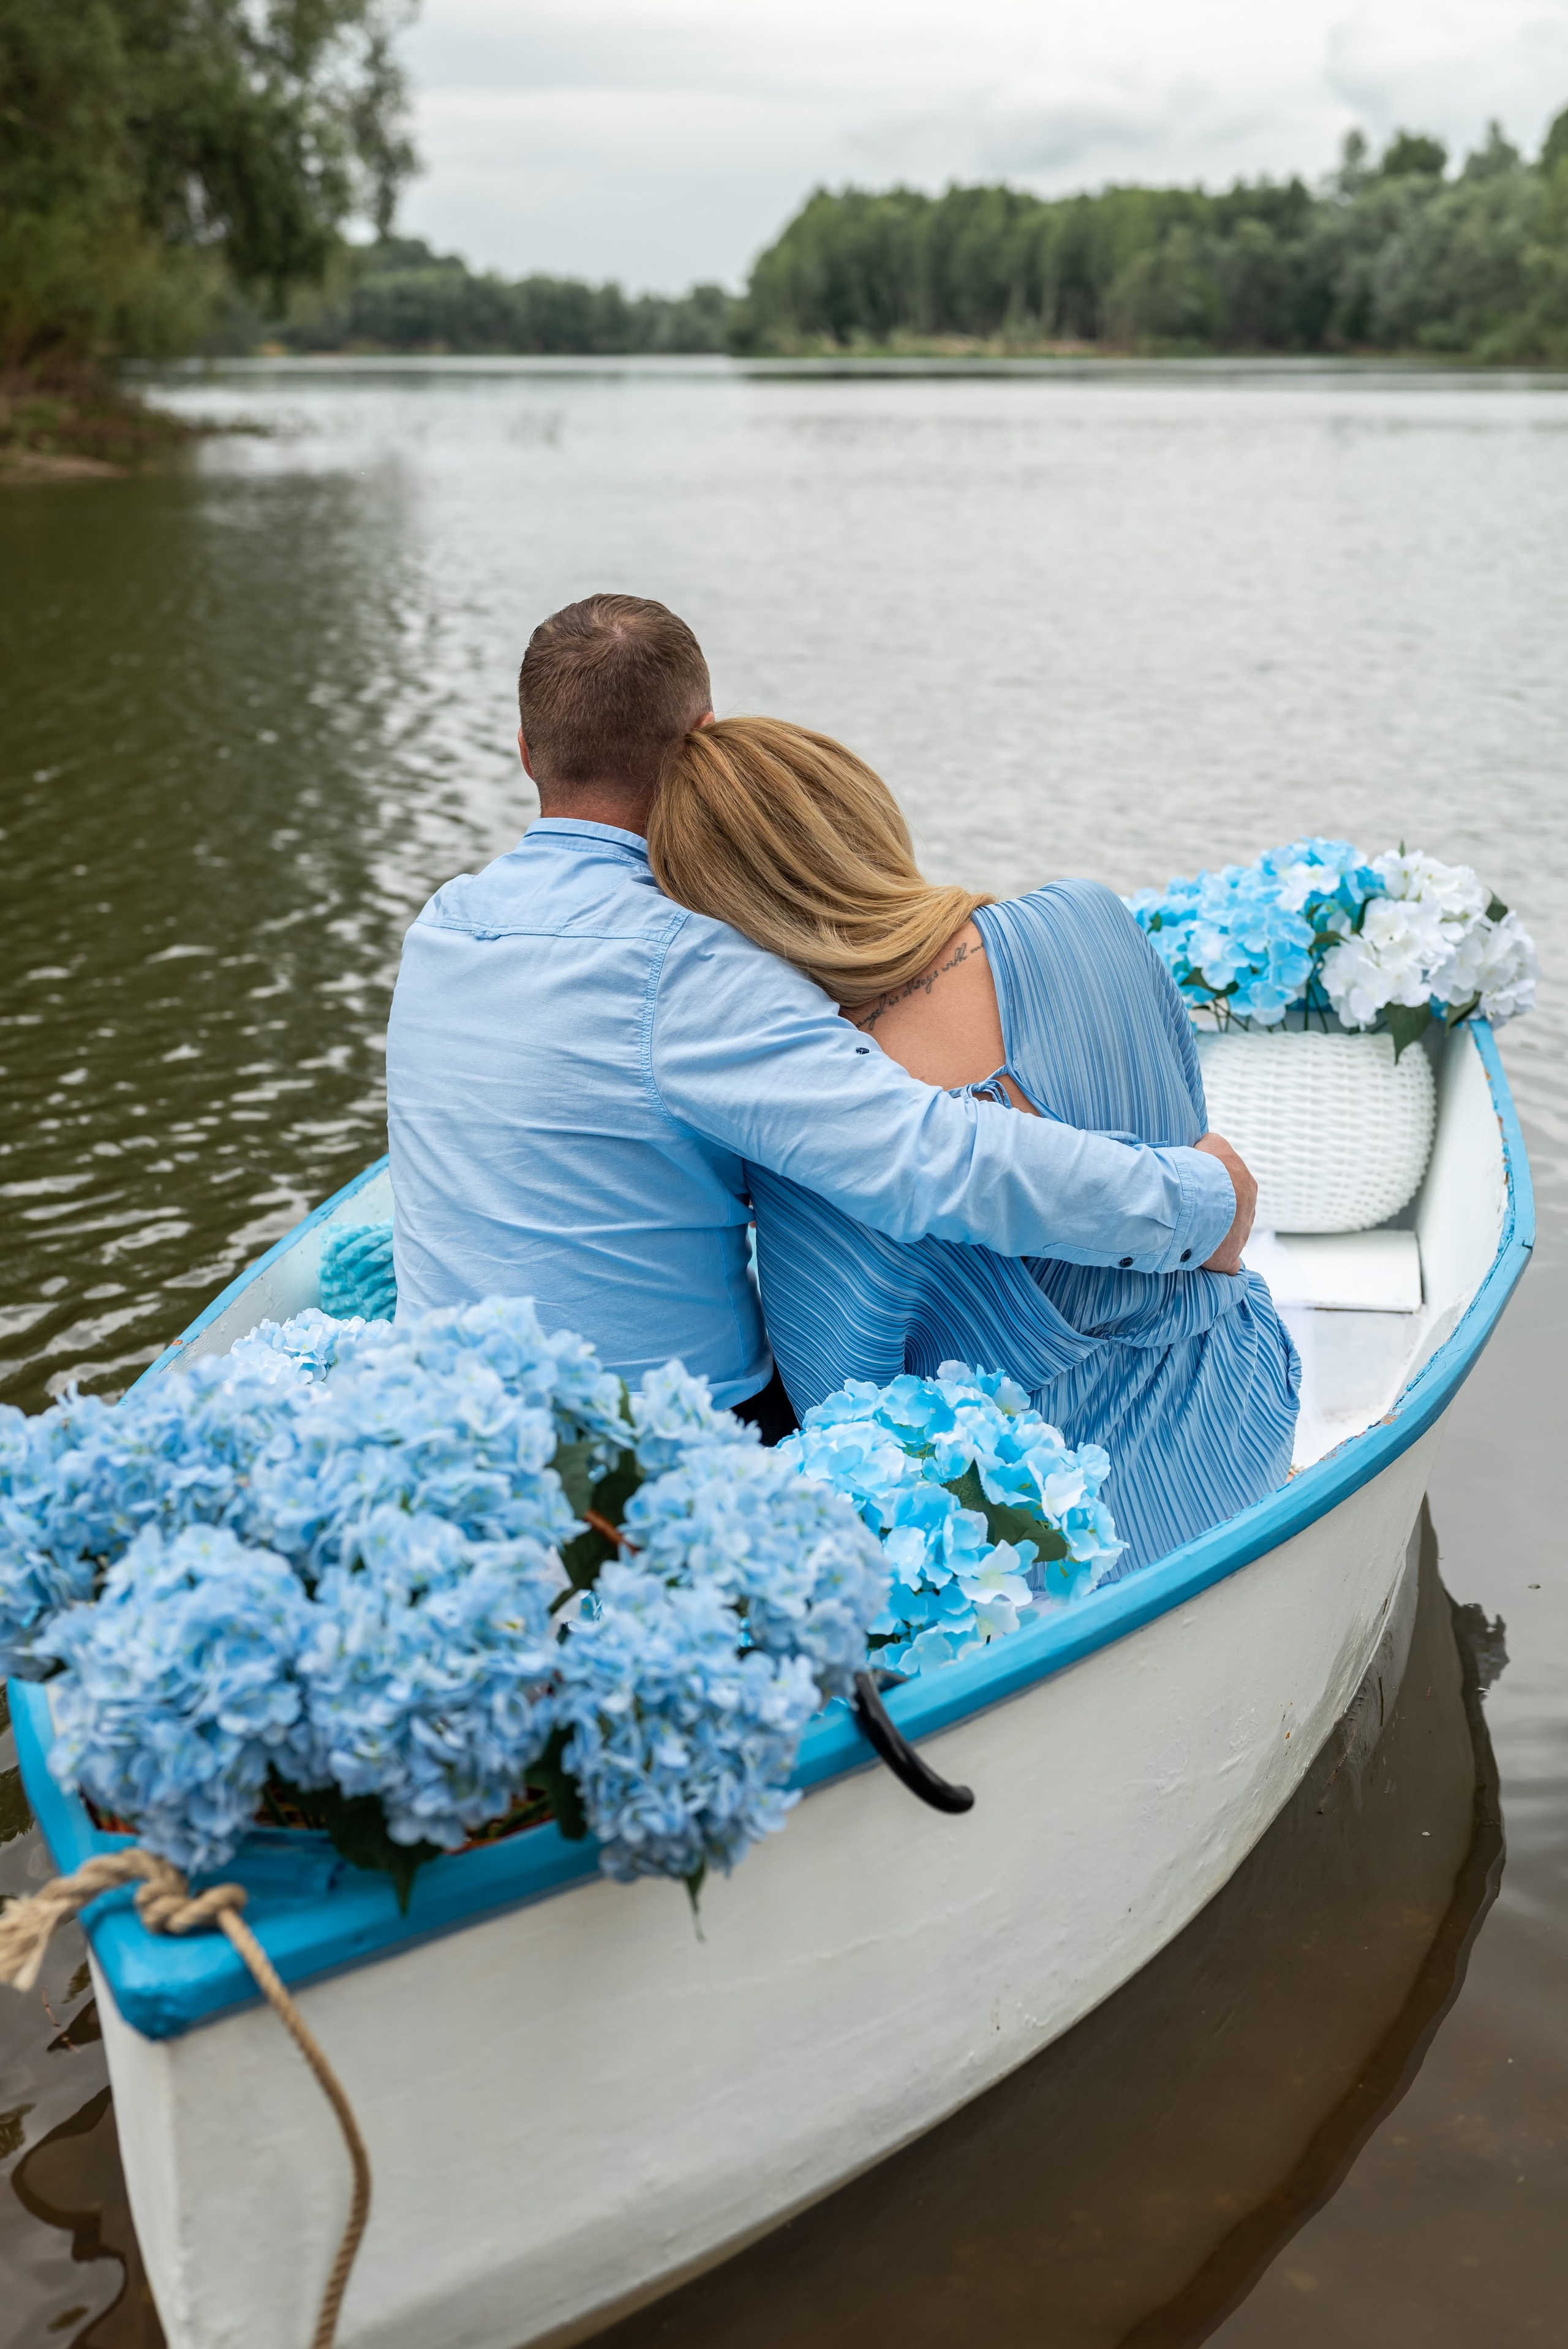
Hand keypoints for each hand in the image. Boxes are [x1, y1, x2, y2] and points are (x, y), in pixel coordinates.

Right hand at [1194, 1132, 1256, 1273]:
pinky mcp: (1227, 1258)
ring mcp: (1239, 1236)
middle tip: (1191, 1212)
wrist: (1199, 1197)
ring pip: (1228, 1237)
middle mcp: (1248, 1212)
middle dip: (1215, 1215)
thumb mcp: (1212, 1144)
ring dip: (1211, 1235)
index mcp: (1247, 1186)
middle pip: (1232, 1215)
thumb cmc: (1205, 1168)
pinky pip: (1228, 1265)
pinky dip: (1219, 1264)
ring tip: (1188, 1231)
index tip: (1196, 1191)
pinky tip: (1206, 1261)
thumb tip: (1206, 1146)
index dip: (1211, 1190)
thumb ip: (1212, 1146)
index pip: (1232, 1188)